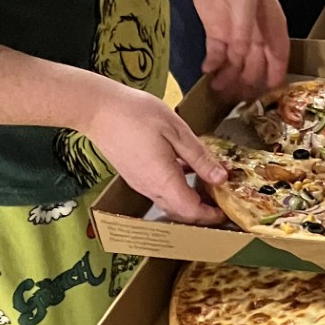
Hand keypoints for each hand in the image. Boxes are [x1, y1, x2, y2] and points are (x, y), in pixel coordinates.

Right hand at [82, 83, 228, 224]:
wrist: (98, 109)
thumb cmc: (137, 114)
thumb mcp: (176, 131)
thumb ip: (199, 157)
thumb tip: (221, 178)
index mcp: (163, 179)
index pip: (190, 211)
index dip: (210, 214)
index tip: (226, 209)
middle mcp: (150, 188)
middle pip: (180, 212)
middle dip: (203, 211)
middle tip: (222, 198)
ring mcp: (140, 183)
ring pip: (169, 203)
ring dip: (190, 200)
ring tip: (209, 184)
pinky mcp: (134, 176)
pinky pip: (159, 191)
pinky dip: (177, 189)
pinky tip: (187, 170)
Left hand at [186, 0, 289, 99]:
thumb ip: (244, 29)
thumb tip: (241, 57)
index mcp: (272, 24)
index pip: (279, 56)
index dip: (275, 75)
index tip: (270, 92)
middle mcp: (257, 34)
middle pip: (256, 65)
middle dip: (247, 82)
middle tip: (237, 98)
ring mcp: (236, 35)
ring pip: (237, 65)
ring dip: (229, 78)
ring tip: (218, 89)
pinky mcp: (217, 34)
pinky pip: (217, 56)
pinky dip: (213, 66)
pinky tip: (208, 72)